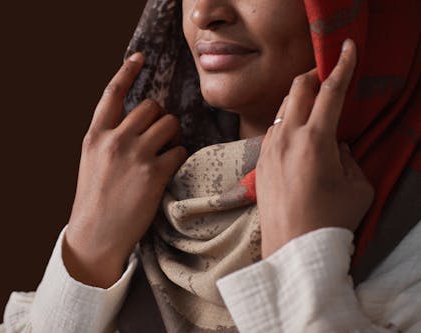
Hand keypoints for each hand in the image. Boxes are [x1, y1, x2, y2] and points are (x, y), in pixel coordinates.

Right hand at [63, 52, 186, 286]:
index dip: (127, 71)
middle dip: (160, 117)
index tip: (139, 57)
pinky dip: (178, 157)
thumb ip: (108, 138)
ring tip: (165, 151)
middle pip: (151, 106)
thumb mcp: (91, 161)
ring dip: (173, 135)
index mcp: (95, 135)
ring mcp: (134, 155)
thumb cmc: (94, 199)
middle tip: (160, 135)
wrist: (95, 235)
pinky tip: (168, 170)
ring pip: (169, 124)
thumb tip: (134, 120)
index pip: (112, 93)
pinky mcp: (154, 174)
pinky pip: (179, 151)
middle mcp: (114, 140)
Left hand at [255, 39, 373, 258]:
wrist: (293, 250)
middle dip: (314, 75)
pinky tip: (296, 137)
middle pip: (297, 89)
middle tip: (328, 76)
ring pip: (282, 109)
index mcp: (314, 140)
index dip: (342, 66)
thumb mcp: (357, 186)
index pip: (330, 91)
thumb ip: (348, 157)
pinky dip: (286, 123)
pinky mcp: (260, 163)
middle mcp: (286, 138)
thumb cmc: (331, 221)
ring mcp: (268, 150)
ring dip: (298, 100)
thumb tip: (336, 145)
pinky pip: (272, 131)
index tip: (348, 48)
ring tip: (313, 108)